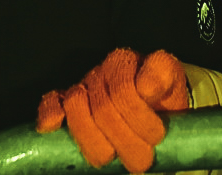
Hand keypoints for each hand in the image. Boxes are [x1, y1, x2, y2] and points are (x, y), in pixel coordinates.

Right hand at [35, 48, 189, 173]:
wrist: (153, 111)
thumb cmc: (161, 103)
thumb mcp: (172, 89)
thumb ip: (163, 79)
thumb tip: (146, 87)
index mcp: (128, 61)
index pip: (124, 87)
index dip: (138, 116)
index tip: (157, 136)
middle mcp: (104, 69)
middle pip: (102, 105)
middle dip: (123, 138)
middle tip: (141, 160)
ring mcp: (85, 84)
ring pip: (75, 105)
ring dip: (92, 139)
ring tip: (111, 157)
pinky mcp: (66, 101)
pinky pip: (51, 101)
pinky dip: (50, 113)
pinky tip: (53, 126)